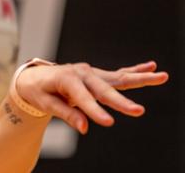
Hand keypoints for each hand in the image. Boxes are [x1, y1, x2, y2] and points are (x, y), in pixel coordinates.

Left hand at [15, 60, 167, 133]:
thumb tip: (84, 128)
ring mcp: (91, 72)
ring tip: (161, 75)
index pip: (82, 98)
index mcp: (65, 79)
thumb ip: (65, 114)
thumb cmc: (39, 91)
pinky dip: (135, 72)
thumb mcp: (46, 104)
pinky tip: (151, 67)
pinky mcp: (97, 75)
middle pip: (104, 89)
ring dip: (140, 78)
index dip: (94, 111)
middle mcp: (81, 72)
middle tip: (139, 111)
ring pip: (117, 78)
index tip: (108, 123)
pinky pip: (118, 75)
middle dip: (121, 101)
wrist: (35, 77)